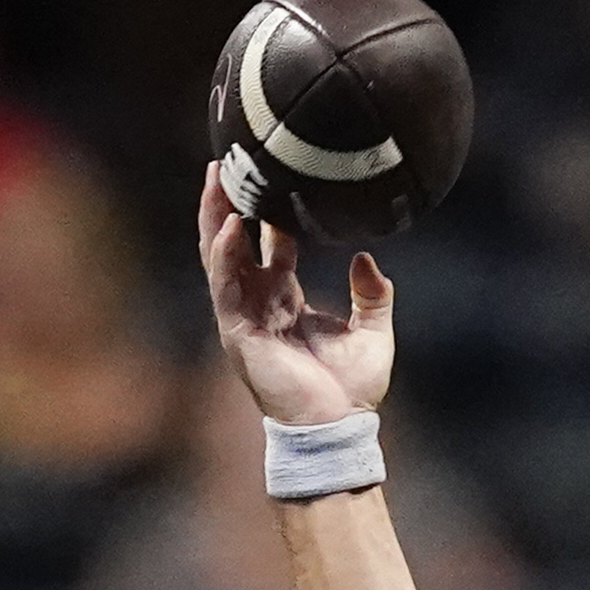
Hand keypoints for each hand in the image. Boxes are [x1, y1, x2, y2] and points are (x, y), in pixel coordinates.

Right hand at [198, 161, 394, 424]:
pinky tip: (230, 225)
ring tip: (215, 178)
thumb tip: (366, 257)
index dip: (269, 217)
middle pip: (235, 244)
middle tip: (226, 164)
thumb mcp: (374, 331)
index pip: (270, 249)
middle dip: (228, 205)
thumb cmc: (352, 389)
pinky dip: (225, 254)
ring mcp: (245, 317)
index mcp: (287, 302)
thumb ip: (374, 295)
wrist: (339, 426)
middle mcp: (260, 304)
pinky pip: (225, 286)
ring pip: (221, 257)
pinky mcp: (239, 332)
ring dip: (216, 217)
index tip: (274, 180)